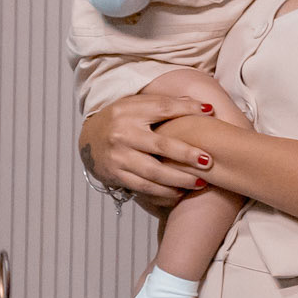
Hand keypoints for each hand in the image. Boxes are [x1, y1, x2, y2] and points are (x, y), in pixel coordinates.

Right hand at [79, 90, 211, 209]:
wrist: (88, 141)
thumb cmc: (121, 121)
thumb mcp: (136, 106)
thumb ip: (165, 105)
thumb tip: (204, 107)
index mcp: (129, 111)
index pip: (161, 107)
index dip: (186, 109)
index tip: (209, 112)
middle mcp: (122, 133)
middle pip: (160, 145)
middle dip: (186, 154)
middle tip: (208, 161)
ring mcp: (118, 156)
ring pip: (153, 172)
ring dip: (179, 179)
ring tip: (201, 183)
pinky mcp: (116, 175)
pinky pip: (144, 187)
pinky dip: (164, 192)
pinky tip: (181, 193)